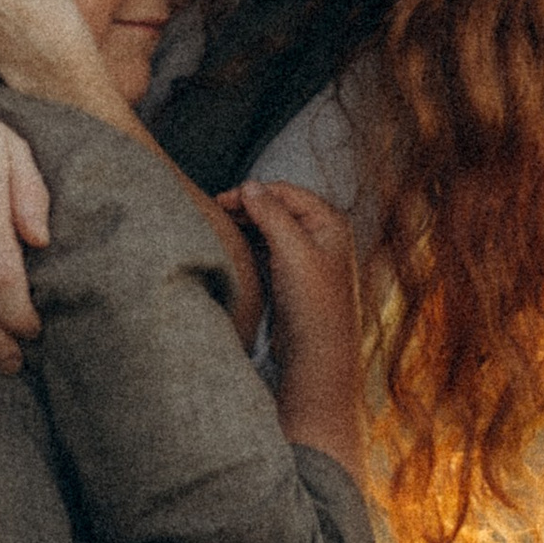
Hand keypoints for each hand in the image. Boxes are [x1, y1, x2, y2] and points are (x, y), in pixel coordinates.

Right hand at [219, 179, 366, 483]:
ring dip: (246, 227)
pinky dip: (249, 246)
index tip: (221, 200)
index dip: (252, 193)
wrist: (316, 357)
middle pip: (276, 209)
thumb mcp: (291, 250)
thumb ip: (271, 213)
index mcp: (329, 222)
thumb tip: (250, 185)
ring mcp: (307, 258)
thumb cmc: (312, 304)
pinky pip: (267, 252)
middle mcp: (322, 236)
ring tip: (218, 229)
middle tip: (214, 214)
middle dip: (246, 209)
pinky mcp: (292, 279)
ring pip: (269, 231)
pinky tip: (231, 250)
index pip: (284, 192)